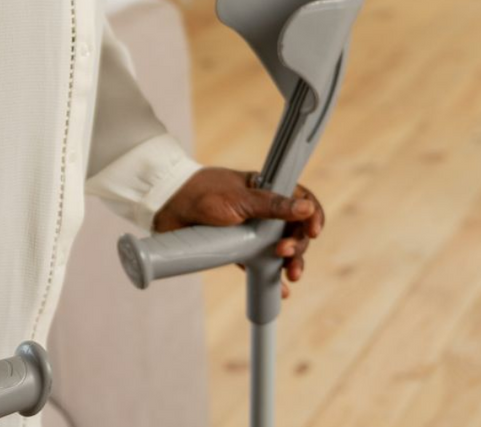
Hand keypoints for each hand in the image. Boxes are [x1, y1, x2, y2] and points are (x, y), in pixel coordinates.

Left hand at [152, 167, 325, 299]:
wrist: (166, 208)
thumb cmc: (201, 194)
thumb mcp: (240, 199)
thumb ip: (273, 205)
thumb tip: (306, 208)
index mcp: (267, 190)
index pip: (301, 200)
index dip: (313, 215)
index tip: (314, 230)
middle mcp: (263, 211)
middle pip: (295, 230)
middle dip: (298, 245)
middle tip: (285, 254)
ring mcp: (252, 231)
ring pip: (281, 249)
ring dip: (289, 263)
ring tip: (290, 276)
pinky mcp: (239, 249)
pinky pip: (260, 264)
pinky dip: (271, 277)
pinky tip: (280, 290)